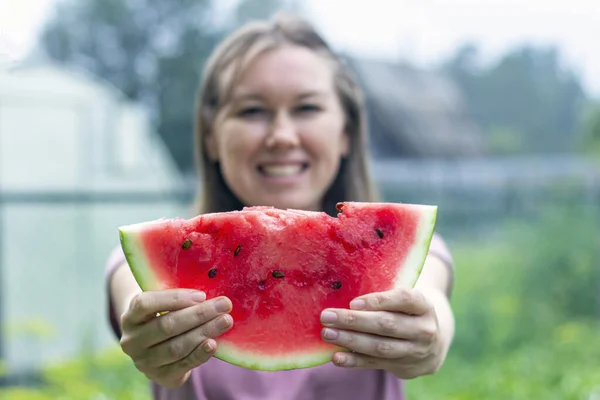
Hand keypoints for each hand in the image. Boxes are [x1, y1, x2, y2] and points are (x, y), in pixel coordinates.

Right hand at [119, 289, 233, 387]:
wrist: (154, 348)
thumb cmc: (163, 315)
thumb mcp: (162, 304)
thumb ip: (178, 298)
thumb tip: (210, 288)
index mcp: (130, 316)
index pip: (146, 304)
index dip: (175, 299)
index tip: (202, 295)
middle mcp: (132, 341)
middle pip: (166, 326)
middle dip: (199, 314)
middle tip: (224, 305)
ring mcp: (143, 361)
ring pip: (176, 347)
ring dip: (204, 332)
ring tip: (225, 321)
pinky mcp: (159, 376)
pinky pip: (182, 365)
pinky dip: (200, 354)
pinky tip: (213, 343)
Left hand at [320, 288, 441, 378]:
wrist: (432, 345)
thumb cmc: (407, 312)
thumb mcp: (405, 300)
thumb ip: (384, 295)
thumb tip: (343, 290)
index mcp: (424, 306)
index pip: (403, 299)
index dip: (379, 300)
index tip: (353, 302)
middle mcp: (423, 329)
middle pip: (387, 324)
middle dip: (354, 321)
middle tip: (327, 316)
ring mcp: (415, 351)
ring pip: (380, 347)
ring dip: (351, 340)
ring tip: (328, 334)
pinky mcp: (403, 367)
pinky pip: (375, 363)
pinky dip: (354, 361)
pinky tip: (336, 357)